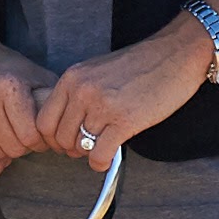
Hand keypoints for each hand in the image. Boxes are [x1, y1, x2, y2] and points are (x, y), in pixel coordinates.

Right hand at [0, 32, 58, 175]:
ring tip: (8, 136)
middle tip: (23, 135)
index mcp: (9, 86)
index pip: (31, 136)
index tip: (40, 135)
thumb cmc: (5, 68)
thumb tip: (65, 129)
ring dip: (7, 152)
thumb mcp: (34, 74)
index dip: (41, 141)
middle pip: (15, 148)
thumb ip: (52, 99)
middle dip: (24, 146)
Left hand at [30, 23, 216, 166]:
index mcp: (72, 78)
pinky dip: (101, 163)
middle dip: (70, 149)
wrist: (174, 55)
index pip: (44, 120)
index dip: (52, 138)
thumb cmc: (139, 64)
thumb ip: (78, 93)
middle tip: (84, 149)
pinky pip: (99, 154)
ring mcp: (103, 106)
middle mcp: (82, 91)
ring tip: (99, 149)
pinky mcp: (124, 121)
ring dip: (88, 154)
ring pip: (80, 147)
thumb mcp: (97, 70)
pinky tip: (108, 158)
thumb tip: (66, 125)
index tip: (64, 142)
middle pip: (60, 138)